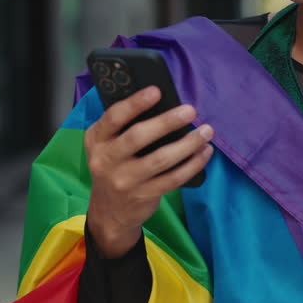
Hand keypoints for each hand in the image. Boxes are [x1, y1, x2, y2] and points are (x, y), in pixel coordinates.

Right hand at [85, 86, 213, 257]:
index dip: (135, 103)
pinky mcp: (143, 196)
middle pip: (138, 137)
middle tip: (190, 111)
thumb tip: (163, 104)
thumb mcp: (107, 145)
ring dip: (187, 143)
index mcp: (97, 140)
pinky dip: (192, 164)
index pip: (114, 117)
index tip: (157, 91)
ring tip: (206, 131)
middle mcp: (106, 160)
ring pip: (160, 159)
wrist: (109, 211)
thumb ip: (124, 127)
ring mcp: (124, 181)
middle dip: (166, 122)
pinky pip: (173, 178)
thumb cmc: (115, 166)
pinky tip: (204, 152)